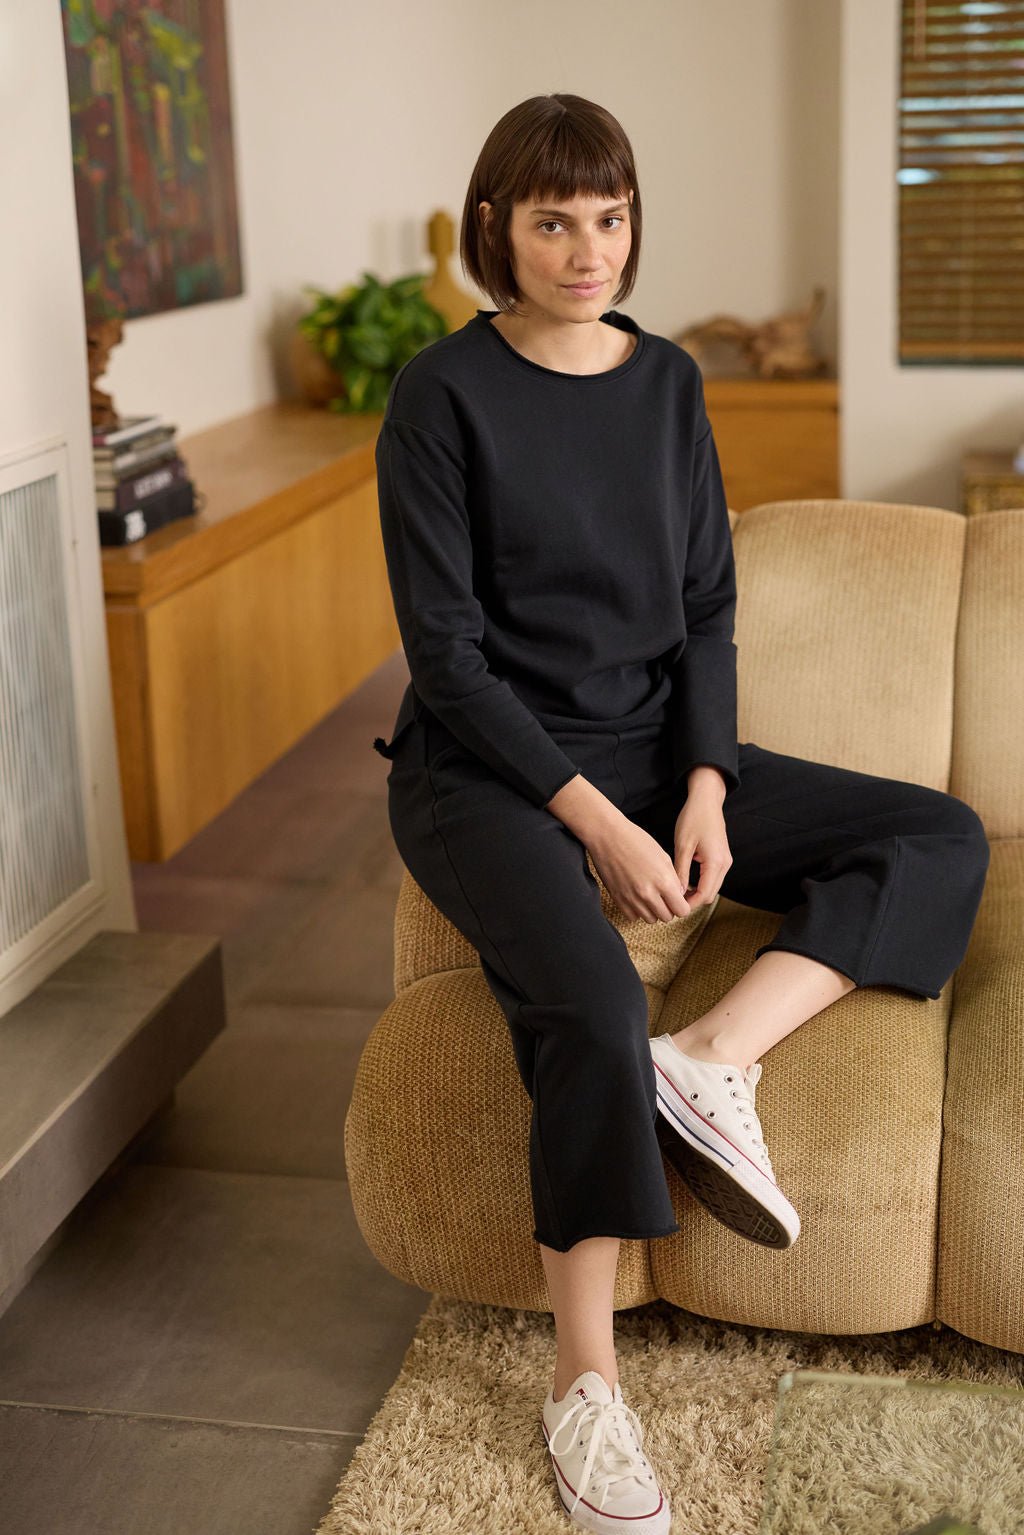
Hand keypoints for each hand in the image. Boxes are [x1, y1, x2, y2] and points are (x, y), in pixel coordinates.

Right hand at [586, 814, 693, 924]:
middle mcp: (648, 894)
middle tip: (664, 896)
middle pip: (667, 917)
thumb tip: (678, 895)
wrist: (607, 836)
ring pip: (651, 919)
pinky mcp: (618, 900)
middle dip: (668, 908)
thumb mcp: (663, 856)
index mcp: (663, 881)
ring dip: (653, 910)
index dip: (682, 905)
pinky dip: (637, 910)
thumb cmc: (636, 840)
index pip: (682, 910)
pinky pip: (633, 917)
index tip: (678, 900)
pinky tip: (636, 897)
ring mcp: (631, 899)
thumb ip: (673, 879)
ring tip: (649, 895)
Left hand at [674, 775, 732, 908]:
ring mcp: (726, 861)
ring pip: (712, 888)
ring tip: (677, 892)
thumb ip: (681, 871)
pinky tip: (686, 881)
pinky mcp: (723, 858)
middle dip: (693, 901)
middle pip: (710, 895)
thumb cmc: (693, 819)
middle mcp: (725, 865)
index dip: (688, 904)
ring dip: (697, 893)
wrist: (707, 801)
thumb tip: (677, 892)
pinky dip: (701, 884)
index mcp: (715, 862)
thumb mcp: (683, 846)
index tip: (673, 906)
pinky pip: (713, 878)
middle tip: (672, 901)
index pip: (704, 894)